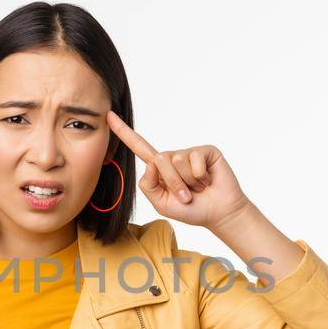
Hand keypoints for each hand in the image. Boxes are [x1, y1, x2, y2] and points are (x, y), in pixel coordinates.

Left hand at [106, 110, 251, 228]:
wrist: (219, 213)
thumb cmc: (191, 209)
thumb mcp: (161, 204)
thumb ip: (149, 186)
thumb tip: (152, 162)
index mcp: (159, 169)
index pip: (138, 147)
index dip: (123, 132)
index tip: (108, 116)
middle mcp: (173, 157)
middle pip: (159, 161)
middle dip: (172, 183)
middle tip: (186, 195)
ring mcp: (189, 153)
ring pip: (177, 161)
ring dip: (188, 182)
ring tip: (198, 188)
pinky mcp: (205, 151)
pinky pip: (194, 160)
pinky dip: (200, 176)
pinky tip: (208, 180)